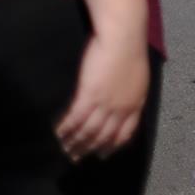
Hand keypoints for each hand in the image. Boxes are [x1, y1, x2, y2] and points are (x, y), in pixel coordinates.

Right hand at [55, 28, 150, 160]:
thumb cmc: (130, 51)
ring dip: (74, 142)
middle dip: (89, 149)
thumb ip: (131, 94)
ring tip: (64, 150)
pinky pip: (74, 119)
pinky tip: (56, 134)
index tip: (102, 155)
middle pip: (103, 136)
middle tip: (76, 158)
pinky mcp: (88, 95)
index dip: (112, 145)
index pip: (125, 133)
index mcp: (135, 104)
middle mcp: (121, 108)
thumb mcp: (138, 78)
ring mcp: (105, 103)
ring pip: (88, 131)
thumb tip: (123, 104)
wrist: (123, 37)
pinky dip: (65, 129)